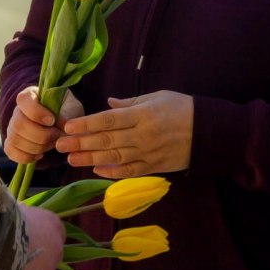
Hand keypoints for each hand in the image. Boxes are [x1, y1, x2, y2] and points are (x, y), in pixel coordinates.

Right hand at [4, 87, 83, 163]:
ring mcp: (12, 127)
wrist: (63, 123)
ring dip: (37, 147)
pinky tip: (40, 154)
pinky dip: (27, 157)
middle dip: (40, 135)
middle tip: (56, 135)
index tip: (52, 120)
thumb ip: (66, 115)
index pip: (23, 100)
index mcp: (30, 95)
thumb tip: (62, 128)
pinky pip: (11, 152)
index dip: (36, 112)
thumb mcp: (71, 108)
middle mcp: (17, 111)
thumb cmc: (67, 111)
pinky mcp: (11, 143)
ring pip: (15, 140)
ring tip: (51, 143)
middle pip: (18, 125)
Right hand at [5, 202, 64, 269]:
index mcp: (52, 224)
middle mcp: (56, 249)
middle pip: (51, 258)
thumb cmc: (0, 216)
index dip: (41, 238)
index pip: (55, 233)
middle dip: (38, 260)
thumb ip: (22, 217)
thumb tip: (16, 216)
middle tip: (17, 257)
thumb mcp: (14, 208)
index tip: (27, 239)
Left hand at [55, 90, 193, 177]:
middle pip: (107, 141)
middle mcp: (143, 136)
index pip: (109, 120)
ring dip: (90, 159)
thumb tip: (108, 104)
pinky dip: (112, 173)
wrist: (209, 132)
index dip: (87, 124)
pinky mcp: (154, 167)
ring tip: (72, 158)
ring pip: (114, 158)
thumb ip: (130, 103)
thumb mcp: (157, 97)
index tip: (68, 127)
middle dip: (81, 143)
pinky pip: (130, 172)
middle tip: (59, 144)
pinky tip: (96, 170)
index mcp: (142, 115)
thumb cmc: (182, 108)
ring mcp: (148, 154)